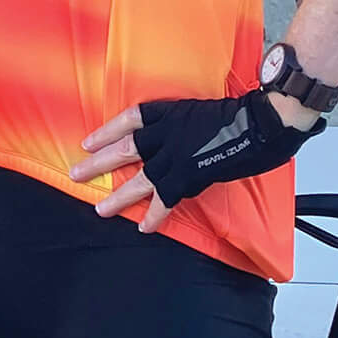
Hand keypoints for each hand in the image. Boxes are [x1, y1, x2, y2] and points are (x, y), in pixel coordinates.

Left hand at [71, 93, 320, 231]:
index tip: (87, 142)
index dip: (107, 131)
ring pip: (140, 179)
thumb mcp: (199, 110)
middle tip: (76, 173)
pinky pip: (167, 199)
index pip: (130, 119)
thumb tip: (168, 138)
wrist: (262, 122)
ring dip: (119, 196)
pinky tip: (144, 227)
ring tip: (100, 208)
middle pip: (125, 149)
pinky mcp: (191, 176)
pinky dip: (155, 215)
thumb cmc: (237, 113)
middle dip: (98, 163)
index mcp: (169, 113)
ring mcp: (177, 155)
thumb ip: (180, 124)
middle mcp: (167, 133)